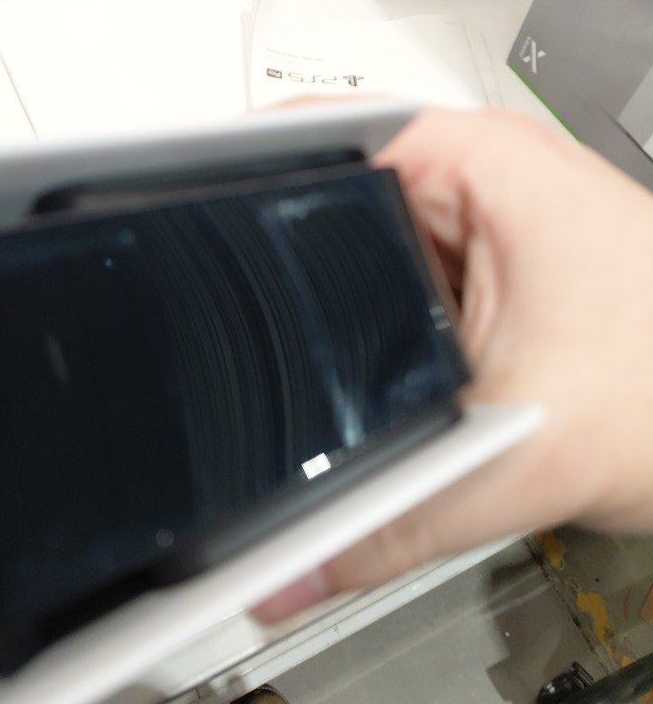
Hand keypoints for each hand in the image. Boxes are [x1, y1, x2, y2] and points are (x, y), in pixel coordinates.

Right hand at [256, 108, 652, 621]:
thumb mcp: (522, 459)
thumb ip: (391, 522)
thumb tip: (286, 569)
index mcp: (486, 167)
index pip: (322, 134)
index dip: (236, 173)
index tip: (181, 224)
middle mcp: (481, 179)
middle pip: (327, 194)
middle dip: (274, 266)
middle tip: (238, 331)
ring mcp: (479, 222)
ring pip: (357, 243)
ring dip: (328, 301)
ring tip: (312, 357)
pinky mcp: (482, 264)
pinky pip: (391, 277)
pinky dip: (366, 321)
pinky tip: (364, 364)